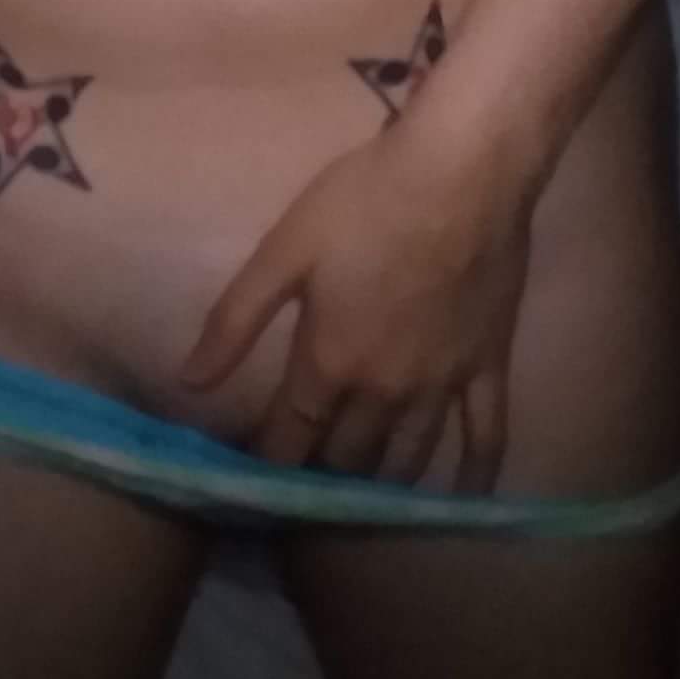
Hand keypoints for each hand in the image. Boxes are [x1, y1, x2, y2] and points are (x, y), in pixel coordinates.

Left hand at [181, 121, 533, 490]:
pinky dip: (474, 480)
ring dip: (381, 484)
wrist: (461, 172)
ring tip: (361, 503)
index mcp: (329, 362)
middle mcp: (385, 391)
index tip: (252, 488)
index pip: (290, 436)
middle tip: (304, 491)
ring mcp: (443, 385)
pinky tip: (464, 506)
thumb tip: (189, 383)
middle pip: (347, 456)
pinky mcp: (490, 368)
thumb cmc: (365, 200)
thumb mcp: (285, 250)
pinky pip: (486, 439)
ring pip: (409, 458)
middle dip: (321, 476)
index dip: (268, 467)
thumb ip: (235, 320)